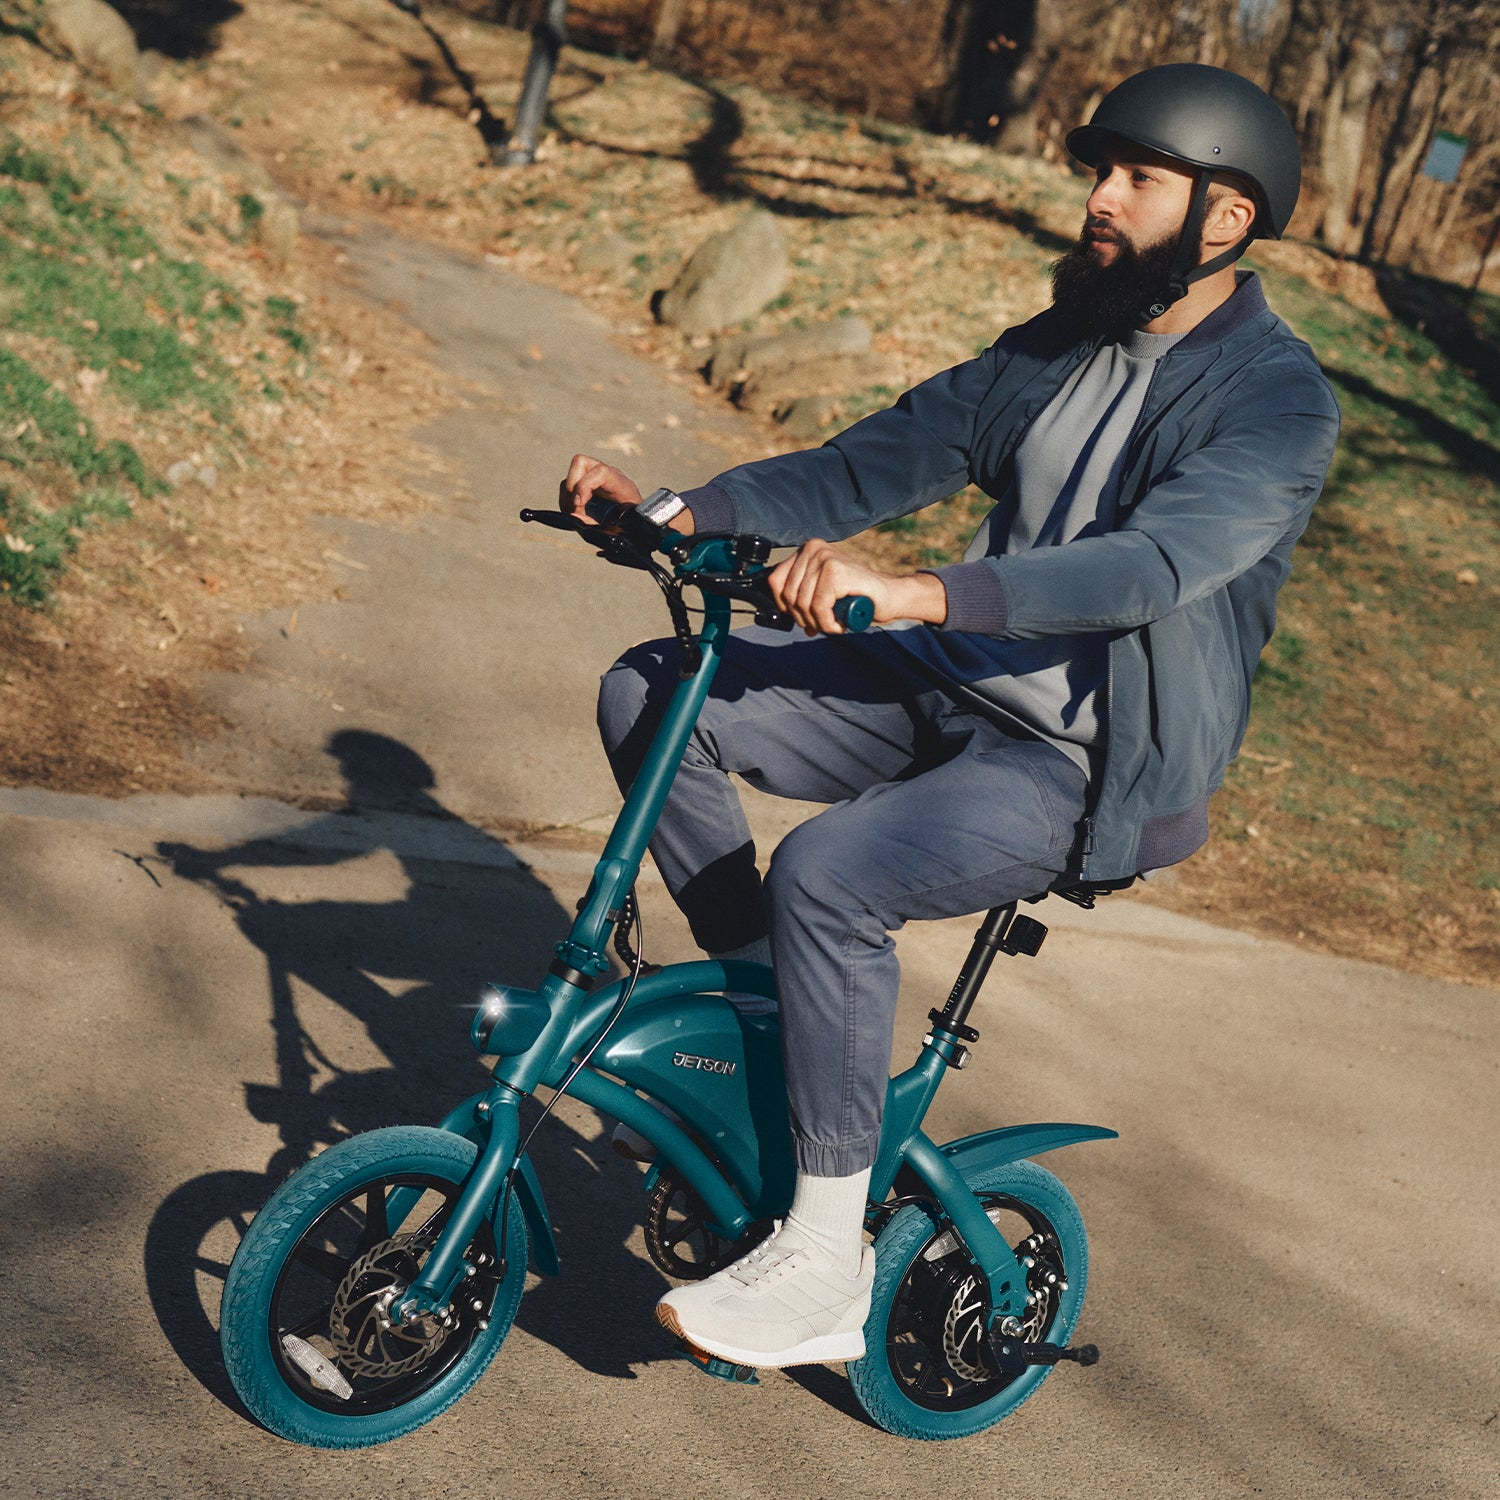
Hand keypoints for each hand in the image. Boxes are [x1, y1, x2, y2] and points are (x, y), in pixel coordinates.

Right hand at [559, 454, 642, 523]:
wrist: (637, 523)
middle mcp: (607, 474)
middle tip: (575, 511)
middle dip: (571, 489)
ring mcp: (595, 477)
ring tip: (575, 515)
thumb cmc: (631, 525)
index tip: (579, 505)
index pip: (600, 472)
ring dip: (567, 497)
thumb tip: (573, 516)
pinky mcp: (586, 484)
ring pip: (571, 476)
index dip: (584, 486)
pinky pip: (568, 486)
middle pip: (580, 463)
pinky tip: (574, 513)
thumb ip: (597, 524)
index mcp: (621, 483)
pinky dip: (566, 501)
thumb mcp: (618, 529)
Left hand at [768, 539, 947, 634]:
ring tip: (834, 623)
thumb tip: (776, 610)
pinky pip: (818, 606)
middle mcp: (813, 549)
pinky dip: (828, 623)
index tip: (803, 617)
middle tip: (822, 624)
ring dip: (818, 622)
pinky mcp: (836, 570)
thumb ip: (799, 593)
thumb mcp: (820, 591)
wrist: (889, 597)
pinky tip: (841, 623)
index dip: (785, 607)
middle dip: (803, 618)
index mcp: (807, 550)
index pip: (775, 581)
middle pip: (788, 595)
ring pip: (802, 603)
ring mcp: (825, 558)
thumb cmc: (855, 597)